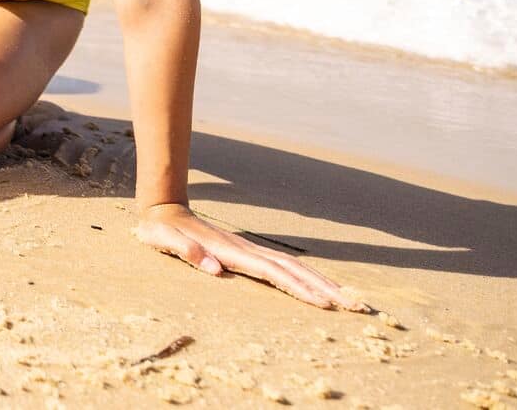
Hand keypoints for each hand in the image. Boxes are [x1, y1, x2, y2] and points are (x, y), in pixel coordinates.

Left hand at [135, 203, 369, 309]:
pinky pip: (283, 267)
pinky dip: (305, 277)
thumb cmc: (161, 230)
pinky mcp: (248, 254)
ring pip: (293, 266)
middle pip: (293, 269)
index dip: (299, 287)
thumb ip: (187, 252)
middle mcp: (247, 249)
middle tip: (354, 306)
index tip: (324, 304)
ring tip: (348, 299)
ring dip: (321, 282)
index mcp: (231, 251)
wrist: (163, 210)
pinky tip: (318, 286)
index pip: (273, 272)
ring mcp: (250, 250)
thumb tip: (215, 270)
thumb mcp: (164, 240)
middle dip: (324, 287)